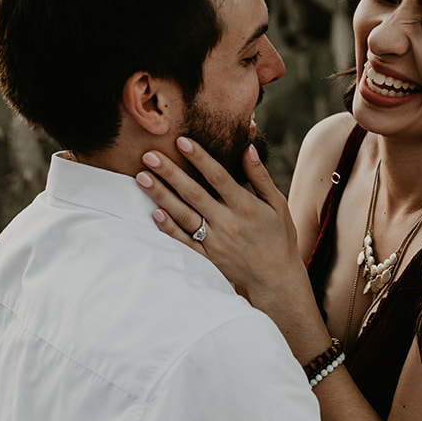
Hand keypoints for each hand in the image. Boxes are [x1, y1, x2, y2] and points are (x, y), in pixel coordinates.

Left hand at [136, 138, 326, 352]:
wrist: (276, 280)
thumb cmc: (279, 237)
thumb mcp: (277, 204)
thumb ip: (260, 177)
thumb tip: (247, 147)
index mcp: (246, 207)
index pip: (219, 177)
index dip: (200, 158)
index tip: (181, 140)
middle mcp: (229, 224)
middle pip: (194, 194)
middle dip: (171, 172)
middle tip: (149, 155)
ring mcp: (216, 243)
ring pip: (184, 215)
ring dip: (162, 195)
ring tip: (142, 177)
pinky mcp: (208, 258)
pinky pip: (184, 242)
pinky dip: (169, 228)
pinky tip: (154, 213)